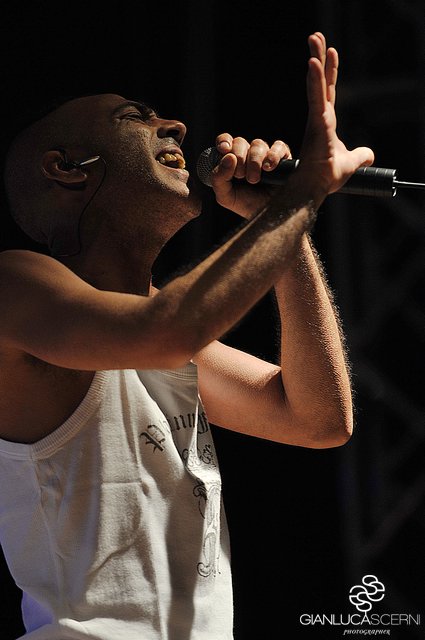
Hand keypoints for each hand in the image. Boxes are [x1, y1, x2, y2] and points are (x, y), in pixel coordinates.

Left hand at [209, 134, 291, 218]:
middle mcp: (248, 155)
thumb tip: (229, 157)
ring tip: (254, 180)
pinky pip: (278, 146)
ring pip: (258, 144)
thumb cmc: (245, 205)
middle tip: (241, 176)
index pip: (225, 140)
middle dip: (239, 159)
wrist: (266, 215)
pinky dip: (272, 156)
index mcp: (232, 160)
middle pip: (240, 141)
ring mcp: (265, 155)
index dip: (224, 142)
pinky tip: (269, 168)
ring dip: (254, 162)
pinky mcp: (283, 158)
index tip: (224, 150)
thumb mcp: (224, 196)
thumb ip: (218, 178)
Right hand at [299, 32, 373, 199]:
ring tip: (314, 38)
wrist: (316, 187)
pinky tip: (314, 62)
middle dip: (319, 57)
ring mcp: (317, 119)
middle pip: (320, 82)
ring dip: (316, 60)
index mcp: (325, 123)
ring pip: (317, 83)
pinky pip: (317, 96)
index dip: (328, 72)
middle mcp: (319, 117)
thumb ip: (360, 155)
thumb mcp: (350, 163)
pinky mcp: (318, 123)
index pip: (327, 92)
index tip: (329, 53)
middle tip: (315, 36)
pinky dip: (316, 79)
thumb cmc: (326, 177)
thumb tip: (370, 154)